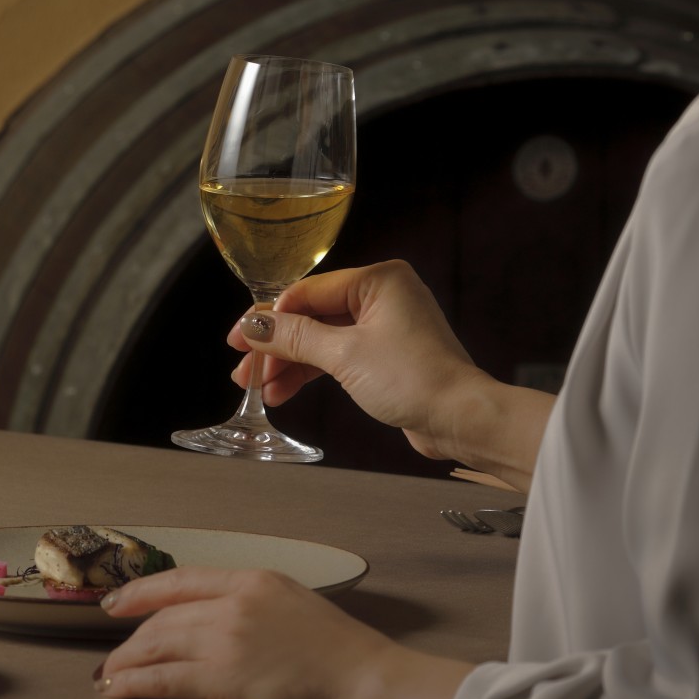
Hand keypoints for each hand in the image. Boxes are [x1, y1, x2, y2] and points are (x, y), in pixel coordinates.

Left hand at [95, 567, 469, 698]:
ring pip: (158, 644)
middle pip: (165, 616)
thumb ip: (264, 613)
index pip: (184, 579)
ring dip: (126, 663)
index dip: (143, 592)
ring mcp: (229, 636)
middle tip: (110, 659)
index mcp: (257, 580)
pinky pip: (166, 678)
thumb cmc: (352, 659)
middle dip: (131, 639)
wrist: (374, 682)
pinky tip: (120, 691)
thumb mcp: (301, 611)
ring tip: (108, 680)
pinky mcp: (227, 675)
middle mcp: (236, 601)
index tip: (117, 603)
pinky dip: (137, 684)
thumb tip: (240, 634)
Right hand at [225, 260, 493, 463]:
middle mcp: (381, 296)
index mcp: (377, 279)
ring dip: (290, 364)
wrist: (460, 419)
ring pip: (321, 339)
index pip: (306, 292)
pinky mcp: (385, 354)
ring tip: (261, 388)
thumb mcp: (344, 355)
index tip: (239, 340)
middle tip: (244, 368)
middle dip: (277, 346)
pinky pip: (337, 355)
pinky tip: (285, 391)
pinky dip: (312, 372)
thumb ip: (294, 337)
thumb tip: (252, 326)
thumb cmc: (414, 379)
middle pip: (311, 316)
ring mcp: (384, 325)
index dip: (269, 318)